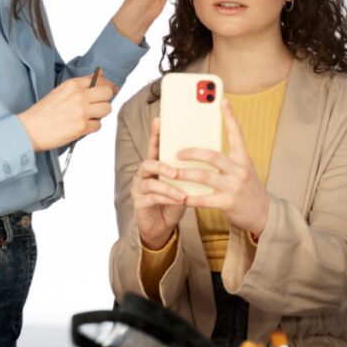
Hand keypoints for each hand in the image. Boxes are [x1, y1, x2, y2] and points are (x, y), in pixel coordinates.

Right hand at [18, 71, 116, 151]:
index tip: (110, 90)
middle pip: (108, 93)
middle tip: (99, 105)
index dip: (108, 86)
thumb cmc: (43, 112)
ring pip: (106, 109)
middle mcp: (79, 96)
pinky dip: (92, 127)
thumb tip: (101, 74)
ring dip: (100, 114)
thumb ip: (81, 84)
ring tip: (88, 117)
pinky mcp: (82, 127)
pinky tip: (81, 126)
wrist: (30, 130)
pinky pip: (98, 125)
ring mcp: (82, 111)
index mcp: (72, 84)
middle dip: (106, 100)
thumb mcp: (61, 91)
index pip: (100, 80)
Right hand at [132, 117, 187, 248]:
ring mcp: (139, 189)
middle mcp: (144, 175)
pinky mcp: (140, 203)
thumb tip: (208, 153)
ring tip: (182, 194)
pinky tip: (179, 202)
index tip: (159, 120)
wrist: (163, 226)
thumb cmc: (175, 201)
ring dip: (168, 188)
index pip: (154, 147)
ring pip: (150, 183)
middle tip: (176, 172)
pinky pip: (152, 199)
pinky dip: (167, 200)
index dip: (155, 134)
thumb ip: (188, 170)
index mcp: (155, 165)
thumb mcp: (183, 183)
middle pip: (147, 164)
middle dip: (162, 166)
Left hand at [175, 99, 269, 235]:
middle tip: (177, 153)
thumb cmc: (246, 187)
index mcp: (243, 158)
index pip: (237, 133)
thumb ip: (227, 159)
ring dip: (184, 174)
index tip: (222, 101)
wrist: (262, 213)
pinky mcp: (228, 203)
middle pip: (212, 156)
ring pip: (203, 176)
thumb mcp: (242, 169)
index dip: (230, 116)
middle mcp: (239, 170)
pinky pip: (203, 199)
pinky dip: (190, 198)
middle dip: (192, 153)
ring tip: (171, 173)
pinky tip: (180, 196)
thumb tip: (203, 148)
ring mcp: (234, 186)